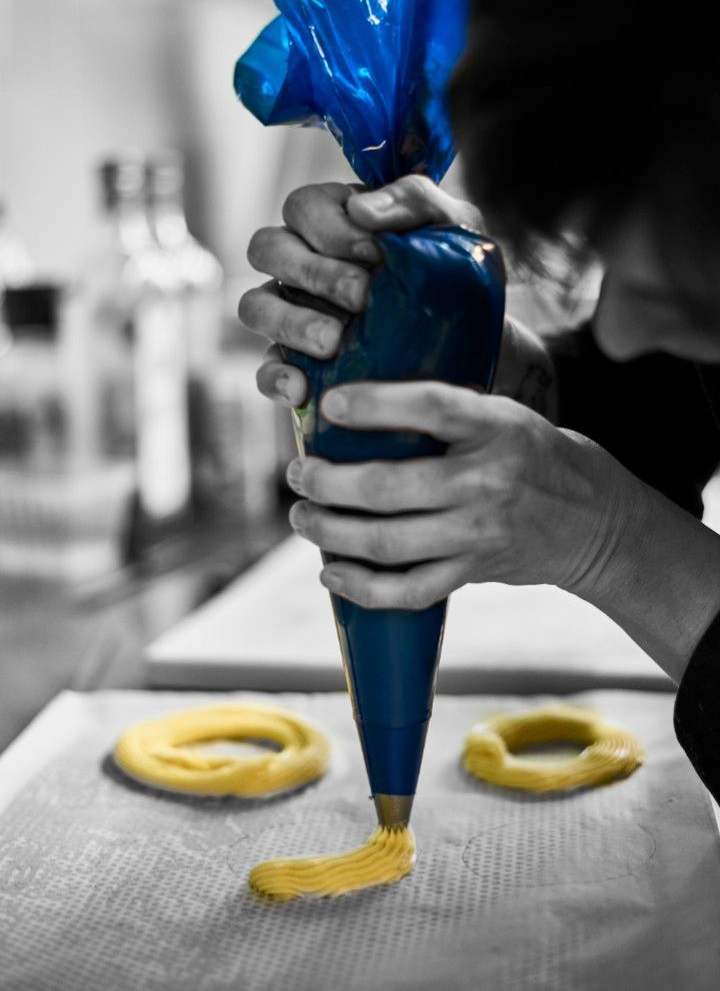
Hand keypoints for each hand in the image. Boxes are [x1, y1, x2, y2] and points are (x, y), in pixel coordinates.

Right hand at [238, 177, 482, 406]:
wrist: (479, 342)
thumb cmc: (456, 272)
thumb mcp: (451, 226)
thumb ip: (414, 200)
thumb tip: (360, 208)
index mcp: (333, 220)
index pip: (302, 207)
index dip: (329, 228)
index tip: (375, 253)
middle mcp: (301, 264)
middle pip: (267, 249)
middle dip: (311, 271)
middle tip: (360, 296)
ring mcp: (292, 315)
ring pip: (255, 306)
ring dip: (289, 321)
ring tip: (333, 342)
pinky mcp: (296, 365)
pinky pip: (265, 371)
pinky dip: (275, 378)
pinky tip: (304, 388)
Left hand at [284, 380, 626, 609]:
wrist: (594, 520)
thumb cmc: (534, 453)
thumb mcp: (505, 414)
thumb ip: (448, 410)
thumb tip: (361, 401)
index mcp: (496, 426)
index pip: (430, 406)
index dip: (374, 404)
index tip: (330, 404)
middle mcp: (487, 480)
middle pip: (388, 487)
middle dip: (327, 482)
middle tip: (297, 474)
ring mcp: (480, 532)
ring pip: (387, 542)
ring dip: (330, 533)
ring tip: (302, 518)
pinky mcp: (475, 571)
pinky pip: (410, 590)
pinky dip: (363, 588)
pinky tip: (331, 574)